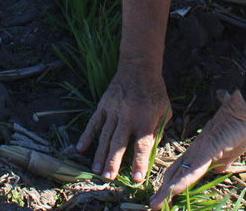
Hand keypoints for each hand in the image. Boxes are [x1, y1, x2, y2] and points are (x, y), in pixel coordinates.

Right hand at [77, 65, 170, 182]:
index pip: (142, 145)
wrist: (139, 67)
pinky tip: (80, 148)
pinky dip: (87, 135)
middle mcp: (128, 116)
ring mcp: (114, 110)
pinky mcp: (103, 105)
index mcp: (146, 119)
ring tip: (96, 171)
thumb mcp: (165, 110)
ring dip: (99, 154)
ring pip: (105, 135)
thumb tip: (152, 151)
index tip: (137, 179)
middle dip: (113, 161)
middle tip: (108, 178)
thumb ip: (158, 131)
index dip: (139, 162)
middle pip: (119, 143)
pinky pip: (94, 122)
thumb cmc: (155, 91)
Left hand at [148, 91, 245, 208]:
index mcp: (199, 153)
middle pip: (174, 174)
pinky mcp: (207, 151)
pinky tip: (172, 192)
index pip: (180, 171)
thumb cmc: (239, 129)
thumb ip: (222, 161)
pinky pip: (193, 170)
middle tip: (152, 205)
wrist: (244, 110)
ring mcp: (199, 151)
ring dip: (166, 191)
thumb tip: (218, 169)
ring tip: (155, 204)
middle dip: (163, 191)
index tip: (162, 198)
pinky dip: (182, 182)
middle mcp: (194, 152)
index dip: (170, 185)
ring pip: (179, 174)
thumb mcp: (230, 153)